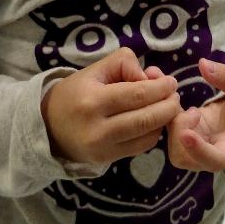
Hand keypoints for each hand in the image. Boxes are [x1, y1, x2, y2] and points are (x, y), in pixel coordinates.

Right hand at [41, 47, 180, 164]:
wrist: (49, 126)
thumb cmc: (75, 93)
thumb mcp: (94, 70)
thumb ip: (124, 64)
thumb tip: (150, 77)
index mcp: (93, 101)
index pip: (138, 95)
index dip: (160, 88)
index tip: (171, 82)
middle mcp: (98, 128)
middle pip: (146, 119)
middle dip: (168, 106)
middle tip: (175, 95)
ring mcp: (103, 148)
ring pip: (147, 136)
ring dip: (164, 121)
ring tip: (167, 106)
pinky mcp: (107, 160)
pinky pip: (141, 147)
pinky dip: (153, 133)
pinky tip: (154, 121)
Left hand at [146, 58, 224, 172]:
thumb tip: (203, 64)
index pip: (215, 160)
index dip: (199, 150)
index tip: (186, 134)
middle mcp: (210, 154)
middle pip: (184, 157)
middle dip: (180, 131)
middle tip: (193, 110)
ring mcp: (193, 146)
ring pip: (170, 145)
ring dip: (168, 121)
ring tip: (177, 97)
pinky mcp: (181, 133)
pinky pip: (164, 125)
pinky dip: (156, 104)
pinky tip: (154, 76)